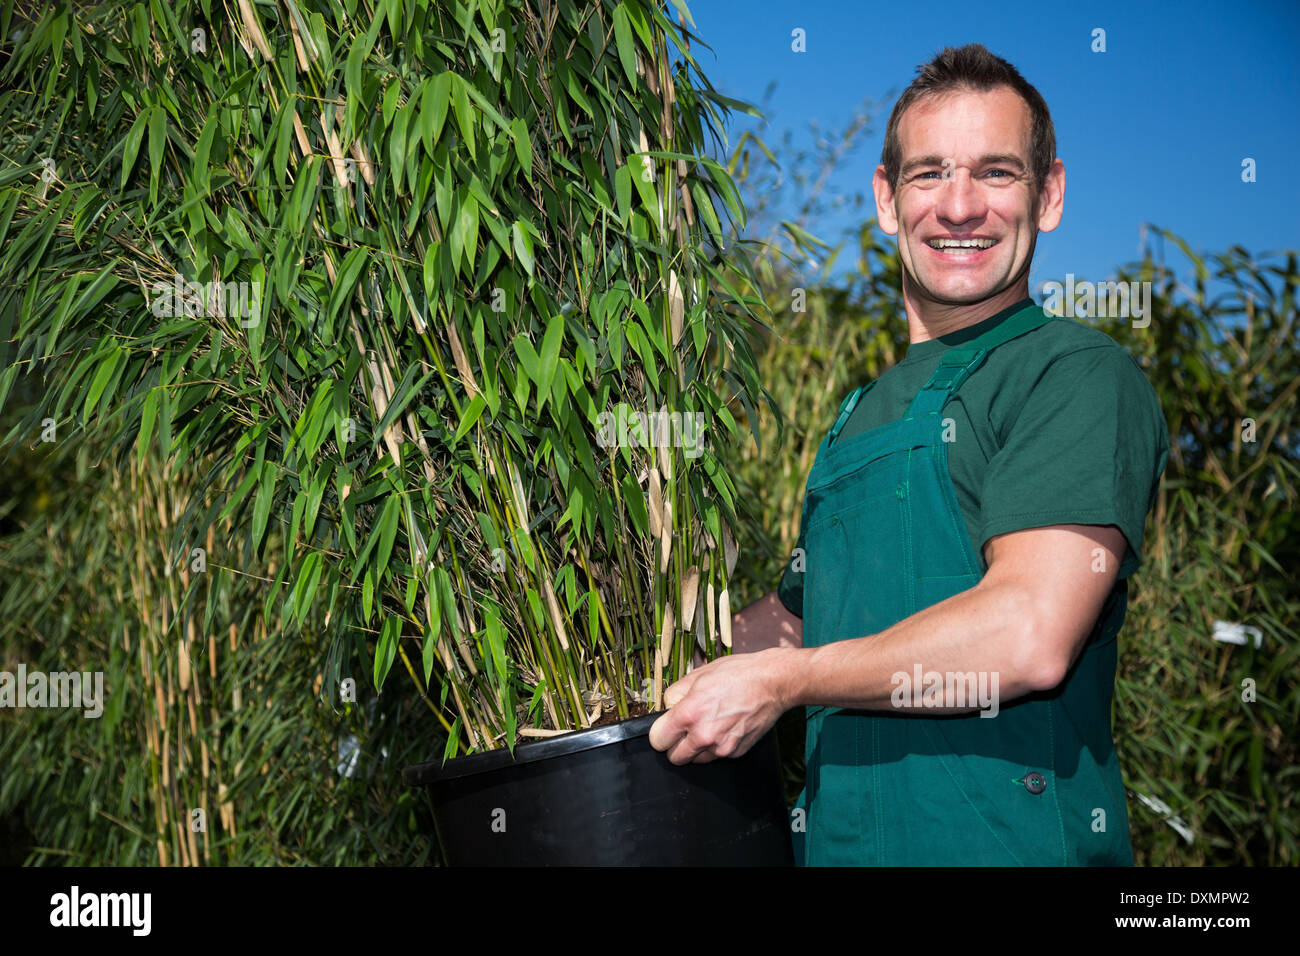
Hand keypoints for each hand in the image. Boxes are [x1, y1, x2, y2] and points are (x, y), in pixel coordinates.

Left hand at [648, 648, 795, 764]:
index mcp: (689, 714)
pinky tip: (724, 727)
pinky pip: (715, 756)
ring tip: (708, 725)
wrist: (772, 683)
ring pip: (695, 759)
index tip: (666, 727)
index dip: (661, 732)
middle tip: (685, 729)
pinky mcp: (735, 753)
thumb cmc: (737, 674)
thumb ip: (674, 695)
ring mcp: (721, 747)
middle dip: (676, 744)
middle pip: (674, 757)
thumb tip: (666, 709)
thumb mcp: (697, 675)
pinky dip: (715, 746)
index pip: (657, 741)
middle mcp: (703, 735)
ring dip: (696, 748)